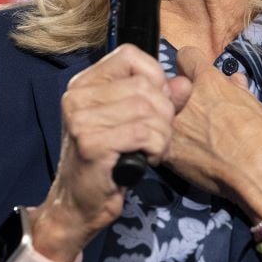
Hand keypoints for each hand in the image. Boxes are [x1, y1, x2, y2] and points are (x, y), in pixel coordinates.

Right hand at [31, 44, 173, 261]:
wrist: (77, 206)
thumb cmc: (107, 163)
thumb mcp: (131, 123)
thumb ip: (158, 99)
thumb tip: (184, 83)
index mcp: (84, 84)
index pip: (130, 55)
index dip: (154, 76)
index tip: (158, 105)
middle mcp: (77, 95)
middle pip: (144, 85)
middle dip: (164, 114)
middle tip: (158, 138)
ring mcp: (81, 119)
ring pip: (148, 109)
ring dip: (163, 135)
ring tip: (153, 151)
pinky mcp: (91, 143)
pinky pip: (145, 133)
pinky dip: (157, 148)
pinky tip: (148, 160)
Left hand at [164, 47, 261, 214]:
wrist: (257, 173)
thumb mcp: (256, 106)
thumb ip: (239, 90)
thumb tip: (235, 79)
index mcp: (208, 81)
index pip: (186, 56)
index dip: (190, 65)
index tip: (193, 75)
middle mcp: (185, 98)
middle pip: (170, 86)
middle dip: (178, 95)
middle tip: (192, 111)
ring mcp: (173, 124)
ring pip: (162, 114)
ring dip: (172, 121)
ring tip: (189, 137)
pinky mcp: (167, 150)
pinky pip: (161, 141)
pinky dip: (169, 146)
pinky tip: (183, 156)